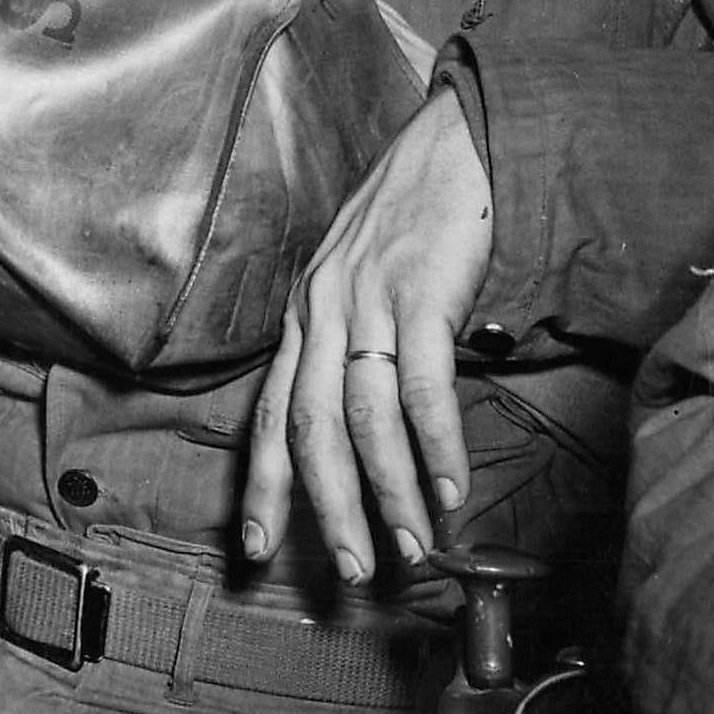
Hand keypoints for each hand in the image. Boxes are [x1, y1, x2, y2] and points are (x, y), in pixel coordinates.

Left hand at [238, 84, 493, 586]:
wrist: (455, 144)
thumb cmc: (415, 220)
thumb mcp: (362, 284)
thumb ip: (353, 346)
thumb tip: (364, 428)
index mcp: (304, 316)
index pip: (270, 413)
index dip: (265, 484)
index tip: (258, 546)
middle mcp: (321, 311)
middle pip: (310, 428)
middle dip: (328, 507)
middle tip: (354, 569)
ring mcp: (367, 300)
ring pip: (364, 417)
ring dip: (389, 491)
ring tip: (414, 546)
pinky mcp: (420, 292)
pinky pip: (421, 384)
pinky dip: (436, 443)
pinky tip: (452, 487)